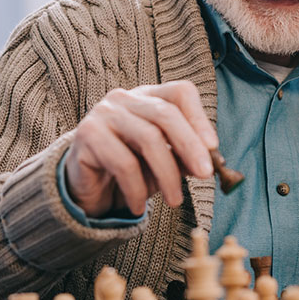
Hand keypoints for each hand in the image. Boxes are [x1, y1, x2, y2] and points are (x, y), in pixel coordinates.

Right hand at [64, 81, 217, 217]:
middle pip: (165, 114)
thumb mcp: (162, 163)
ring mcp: (103, 114)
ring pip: (148, 139)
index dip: (199, 117)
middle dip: (190, 146)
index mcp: (147, 98)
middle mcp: (124, 99)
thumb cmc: (129, 171)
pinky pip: (123, 163)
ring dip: (167, 175)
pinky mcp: (87, 135)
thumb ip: (184, 157)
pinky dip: (137, 190)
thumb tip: (211, 162)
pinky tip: (139, 207)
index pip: (180, 92)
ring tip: (174, 200)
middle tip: (205, 176)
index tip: (213, 147)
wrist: (85, 189)